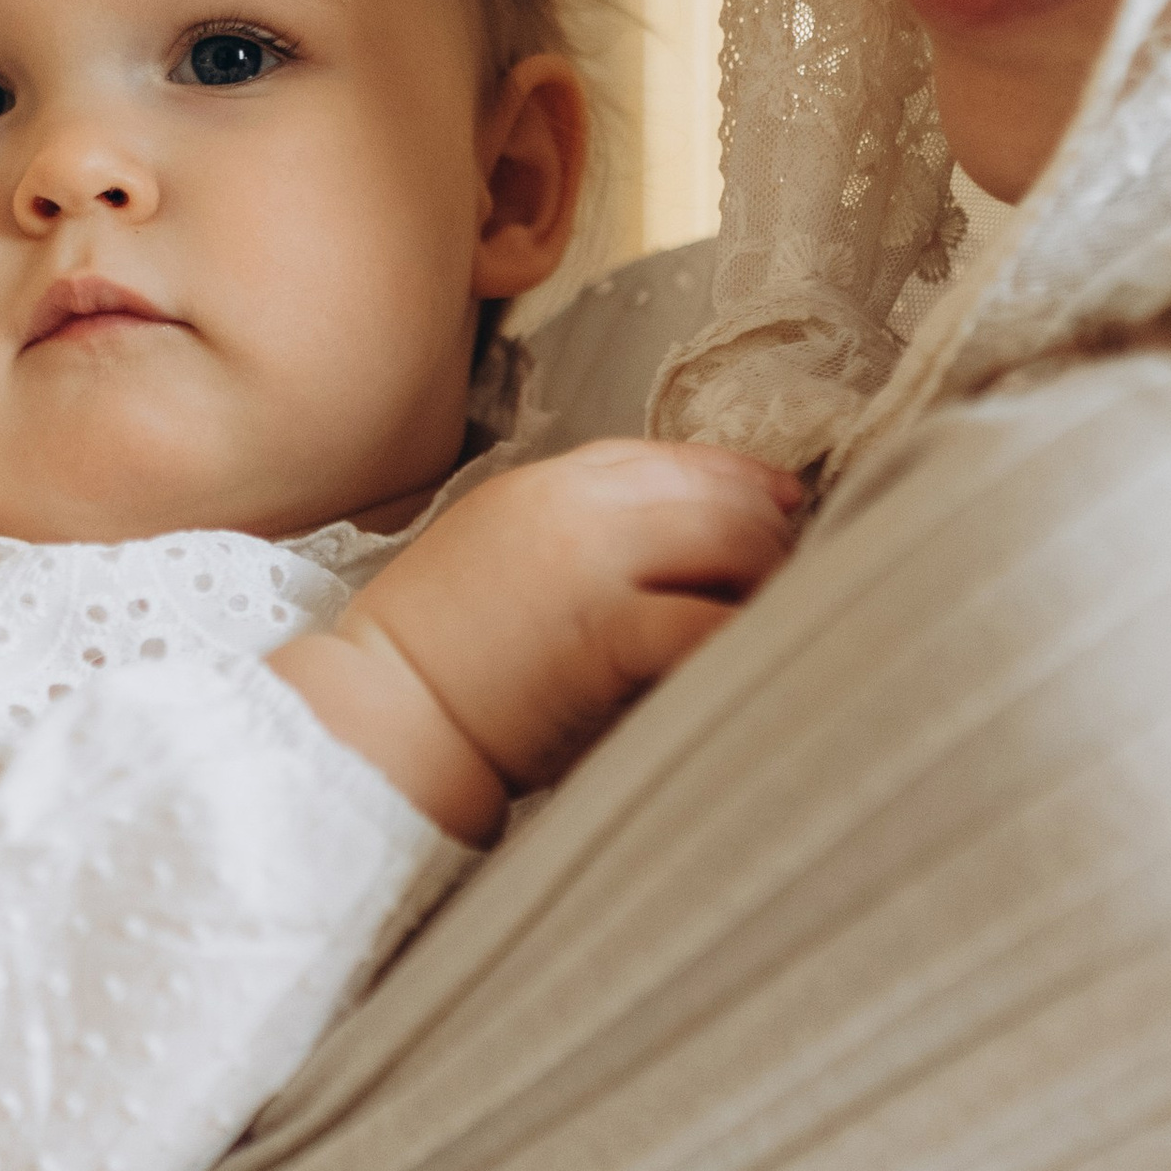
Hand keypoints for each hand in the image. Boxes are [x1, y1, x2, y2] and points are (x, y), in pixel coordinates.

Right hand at [273, 440, 801, 842]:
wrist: (377, 712)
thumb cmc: (431, 656)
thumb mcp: (492, 552)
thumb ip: (570, 532)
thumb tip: (664, 547)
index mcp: (544, 484)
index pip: (668, 458)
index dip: (738, 477)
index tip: (782, 501)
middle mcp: (575, 509)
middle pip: (714, 497)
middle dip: (768, 536)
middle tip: (793, 581)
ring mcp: (593, 568)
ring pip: (731, 544)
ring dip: (769, 583)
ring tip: (779, 623)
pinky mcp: (605, 635)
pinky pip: (708, 622)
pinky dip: (746, 636)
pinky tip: (762, 658)